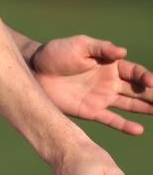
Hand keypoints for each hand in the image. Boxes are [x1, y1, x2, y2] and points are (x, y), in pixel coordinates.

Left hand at [31, 35, 152, 134]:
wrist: (34, 70)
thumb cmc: (56, 53)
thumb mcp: (79, 45)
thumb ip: (101, 48)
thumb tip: (123, 51)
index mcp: (109, 63)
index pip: (134, 71)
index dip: (145, 77)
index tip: (152, 83)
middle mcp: (109, 81)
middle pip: (137, 90)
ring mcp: (101, 97)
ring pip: (129, 105)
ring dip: (145, 109)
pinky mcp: (91, 111)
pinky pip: (112, 120)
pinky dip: (125, 125)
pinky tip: (139, 129)